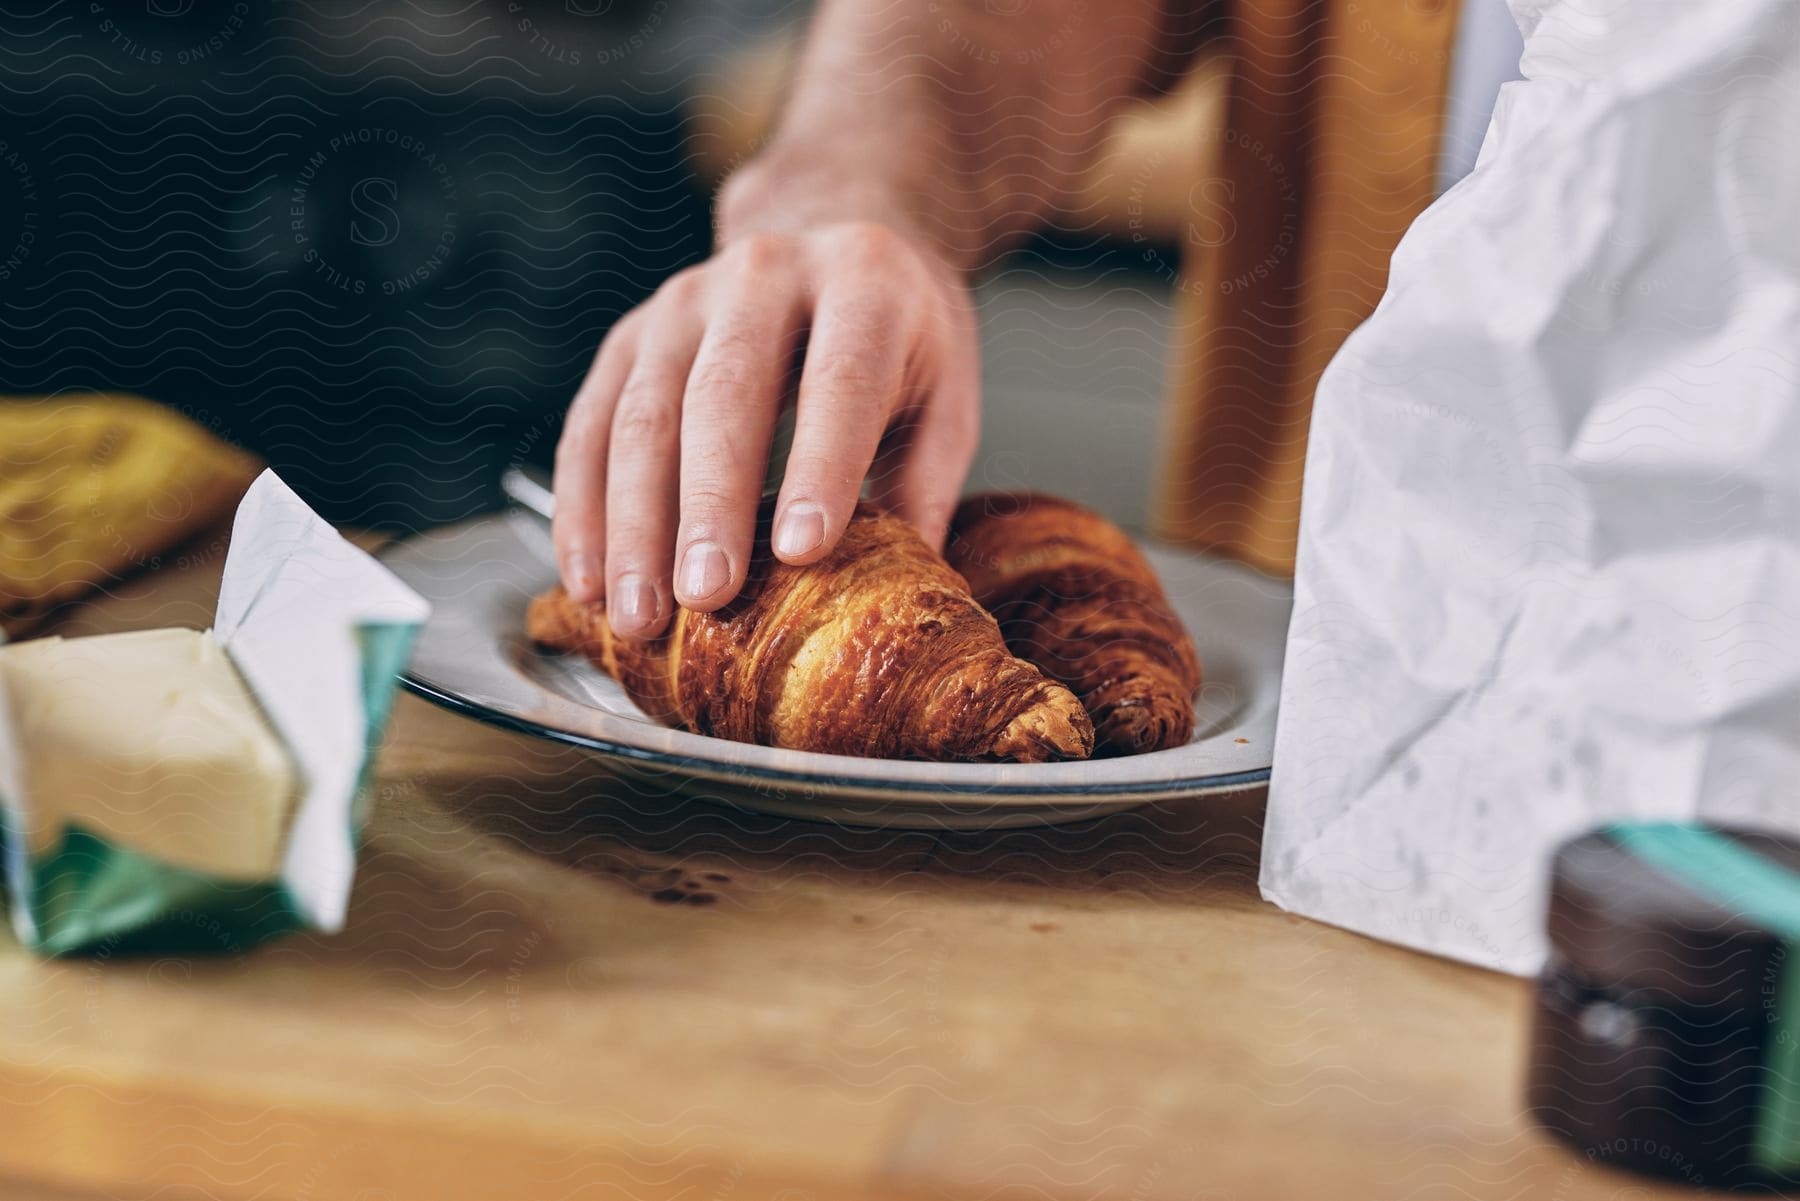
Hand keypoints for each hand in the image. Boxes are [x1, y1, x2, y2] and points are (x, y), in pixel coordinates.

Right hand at [552, 217, 981, 640]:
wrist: (832, 231)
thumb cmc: (896, 337)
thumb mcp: (946, 394)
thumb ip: (927, 486)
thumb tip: (906, 592)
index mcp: (862, 284)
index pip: (839, 379)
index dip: (820, 465)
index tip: (803, 551)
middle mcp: (764, 276)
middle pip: (725, 394)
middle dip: (709, 505)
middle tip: (704, 597)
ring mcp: (683, 301)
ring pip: (644, 414)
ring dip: (633, 523)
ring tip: (639, 614)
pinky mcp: (629, 335)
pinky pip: (592, 424)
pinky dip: (583, 508)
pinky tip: (590, 579)